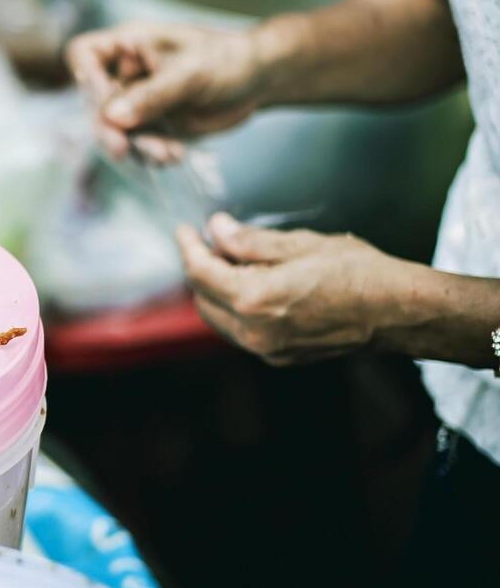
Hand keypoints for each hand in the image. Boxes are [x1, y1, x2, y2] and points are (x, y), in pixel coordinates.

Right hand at [66, 23, 264, 160]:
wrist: (260, 80)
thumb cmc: (228, 60)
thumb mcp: (190, 73)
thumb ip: (151, 96)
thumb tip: (111, 118)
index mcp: (129, 45)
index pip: (85, 55)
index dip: (85, 79)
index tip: (103, 104)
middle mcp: (126, 73)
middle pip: (96, 102)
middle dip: (109, 130)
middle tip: (123, 150)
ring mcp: (137, 101)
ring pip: (117, 130)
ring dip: (137, 147)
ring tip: (168, 154)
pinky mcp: (152, 124)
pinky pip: (138, 144)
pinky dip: (153, 153)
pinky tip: (175, 154)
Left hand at [176, 213, 409, 364]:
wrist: (400, 312)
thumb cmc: (360, 273)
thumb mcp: (301, 244)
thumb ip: (250, 241)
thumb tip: (216, 230)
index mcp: (256, 300)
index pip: (201, 273)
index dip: (189, 248)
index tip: (185, 230)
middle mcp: (255, 332)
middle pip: (203, 299)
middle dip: (200, 270)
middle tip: (207, 243)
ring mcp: (267, 349)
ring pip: (219, 319)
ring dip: (215, 291)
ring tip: (228, 261)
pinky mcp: (280, 358)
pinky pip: (241, 332)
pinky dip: (234, 308)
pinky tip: (249, 286)